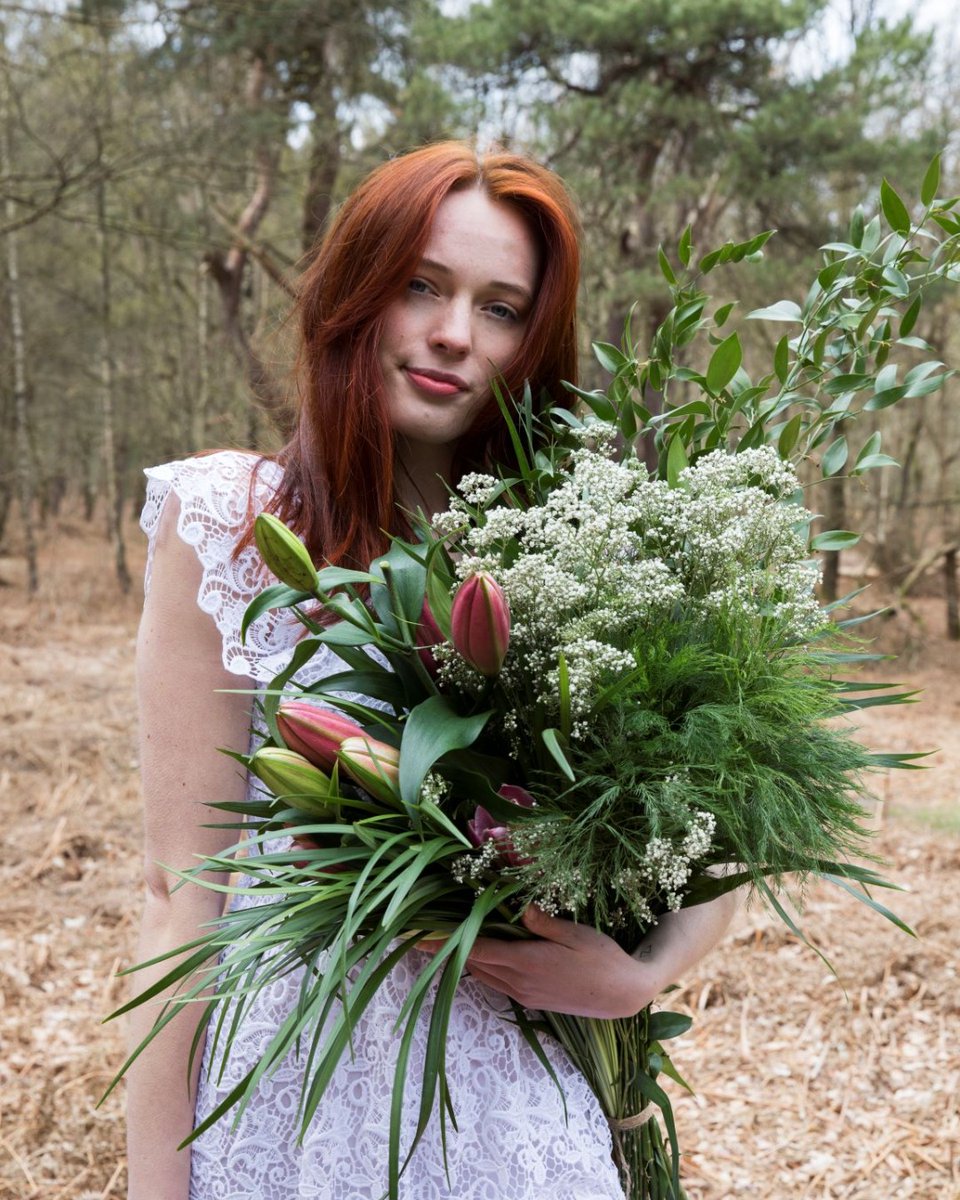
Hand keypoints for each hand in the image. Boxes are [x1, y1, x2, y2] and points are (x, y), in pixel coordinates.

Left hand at [421, 905, 663, 1018]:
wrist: (623, 995)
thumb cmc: (603, 958)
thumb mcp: (575, 932)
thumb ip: (543, 921)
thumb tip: (519, 906)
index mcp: (526, 962)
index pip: (476, 949)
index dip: (447, 943)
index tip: (422, 936)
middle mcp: (519, 982)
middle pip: (474, 964)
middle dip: (447, 951)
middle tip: (422, 936)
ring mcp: (526, 994)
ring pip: (485, 975)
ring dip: (465, 959)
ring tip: (444, 944)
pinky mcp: (533, 1000)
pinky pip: (499, 982)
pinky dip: (485, 967)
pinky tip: (482, 955)